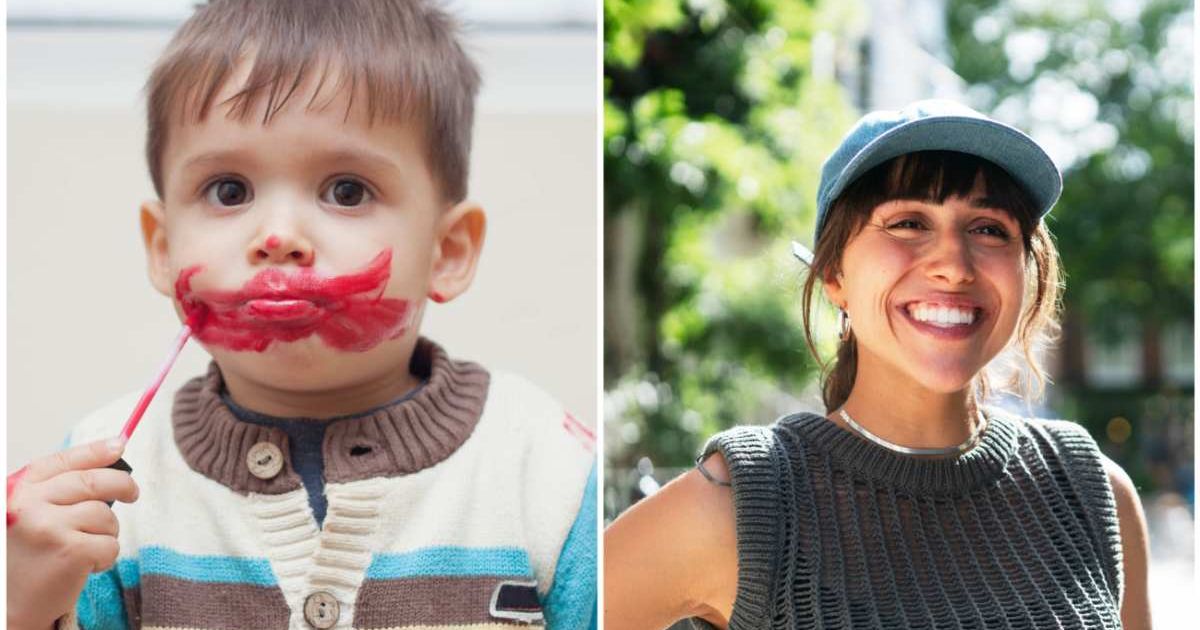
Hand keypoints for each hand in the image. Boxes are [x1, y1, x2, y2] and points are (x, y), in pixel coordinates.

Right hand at [6, 438, 139, 629]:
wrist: (6, 605)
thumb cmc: (23, 558)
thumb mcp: (26, 514)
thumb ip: (56, 489)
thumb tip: (112, 453)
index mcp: (18, 490)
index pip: (64, 461)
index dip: (96, 451)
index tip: (120, 444)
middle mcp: (30, 504)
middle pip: (94, 482)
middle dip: (124, 485)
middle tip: (134, 494)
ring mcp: (49, 526)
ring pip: (106, 515)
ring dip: (107, 532)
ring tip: (86, 548)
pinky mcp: (70, 551)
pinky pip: (111, 544)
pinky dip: (106, 557)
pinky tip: (85, 567)